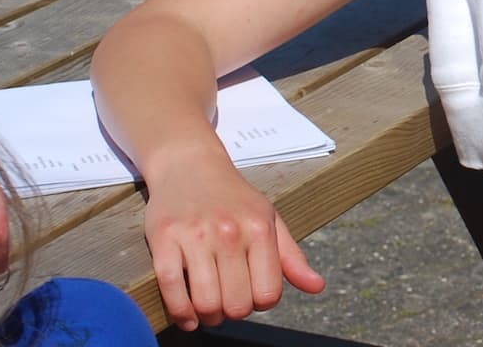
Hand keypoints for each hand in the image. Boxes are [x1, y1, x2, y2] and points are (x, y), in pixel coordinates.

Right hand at [141, 146, 325, 330]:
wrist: (190, 165)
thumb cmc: (233, 199)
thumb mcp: (269, 219)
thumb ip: (291, 257)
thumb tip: (317, 287)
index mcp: (259, 228)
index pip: (268, 293)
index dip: (261, 303)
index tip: (252, 296)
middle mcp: (230, 232)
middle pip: (236, 303)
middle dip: (233, 313)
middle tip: (228, 305)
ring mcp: (195, 235)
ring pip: (205, 301)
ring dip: (208, 316)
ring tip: (208, 310)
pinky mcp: (164, 238)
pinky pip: (171, 288)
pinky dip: (180, 312)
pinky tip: (188, 316)